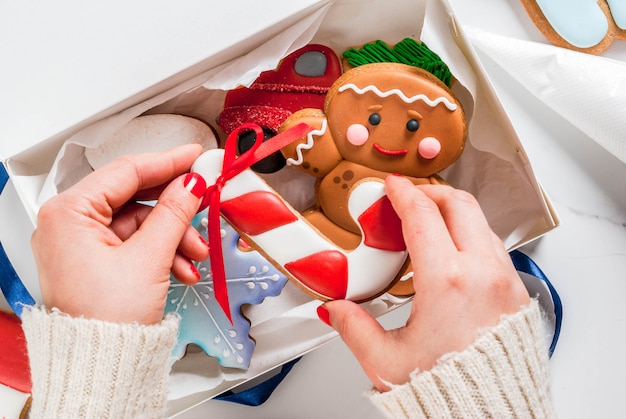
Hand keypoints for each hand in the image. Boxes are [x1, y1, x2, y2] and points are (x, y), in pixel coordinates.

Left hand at [31, 144, 208, 324]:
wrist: (100, 367)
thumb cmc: (105, 321)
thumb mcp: (149, 257)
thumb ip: (174, 212)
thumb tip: (192, 183)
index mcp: (68, 213)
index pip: (125, 171)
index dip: (167, 161)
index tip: (195, 155)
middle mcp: (69, 224)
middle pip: (135, 198)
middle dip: (175, 209)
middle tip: (204, 200)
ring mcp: (82, 244)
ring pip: (140, 224)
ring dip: (173, 238)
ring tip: (196, 255)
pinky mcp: (96, 262)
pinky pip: (136, 244)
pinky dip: (162, 253)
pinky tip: (182, 268)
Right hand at [319, 175, 529, 391]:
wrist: (493, 415)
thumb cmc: (450, 392)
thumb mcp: (386, 361)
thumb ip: (353, 328)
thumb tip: (336, 309)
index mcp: (447, 282)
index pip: (422, 215)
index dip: (403, 193)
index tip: (392, 186)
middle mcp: (482, 273)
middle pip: (459, 204)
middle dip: (431, 192)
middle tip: (410, 198)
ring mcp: (505, 280)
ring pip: (480, 222)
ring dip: (453, 213)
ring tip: (429, 225)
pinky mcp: (516, 292)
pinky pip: (493, 247)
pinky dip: (471, 236)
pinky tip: (452, 254)